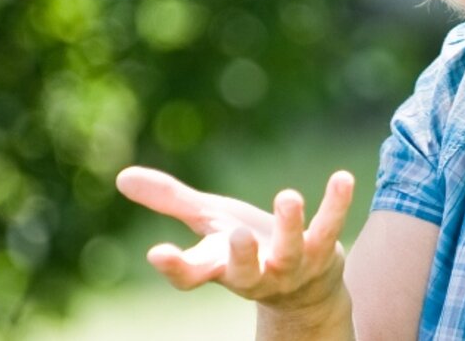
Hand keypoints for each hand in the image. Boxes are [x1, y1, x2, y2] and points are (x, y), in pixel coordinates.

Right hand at [115, 165, 354, 318]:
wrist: (305, 288)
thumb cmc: (248, 247)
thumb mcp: (209, 222)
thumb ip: (170, 200)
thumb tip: (122, 176)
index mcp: (220, 267)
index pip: (192, 275)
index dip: (175, 268)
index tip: (158, 254)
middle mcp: (255, 273)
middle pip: (244, 272)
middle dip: (240, 256)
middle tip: (235, 235)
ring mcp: (291, 266)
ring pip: (290, 251)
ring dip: (290, 225)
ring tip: (288, 196)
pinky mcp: (323, 252)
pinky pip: (330, 228)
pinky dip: (336, 204)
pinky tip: (343, 177)